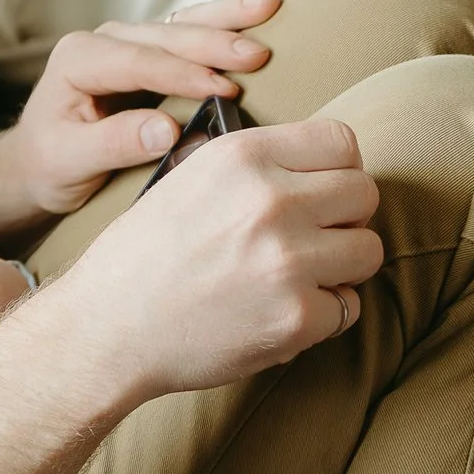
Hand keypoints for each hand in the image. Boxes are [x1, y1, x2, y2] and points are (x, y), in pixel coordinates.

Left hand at [0, 0, 284, 239]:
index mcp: (80, 58)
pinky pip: (197, 28)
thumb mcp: (69, 161)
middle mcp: (107, 39)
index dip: (182, 74)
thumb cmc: (49, 164)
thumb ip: (115, 144)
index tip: (224, 90)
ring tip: (275, 2)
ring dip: (233, 14)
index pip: (138, 62)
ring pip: (188, 22)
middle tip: (261, 52)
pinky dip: (232, 13)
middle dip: (216, 40)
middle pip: (168, 34)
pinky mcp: (156, 50)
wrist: (38, 163)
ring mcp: (134, 40)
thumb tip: (167, 131)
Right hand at [53, 116, 382, 403]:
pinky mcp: (296, 317)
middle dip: (344, 219)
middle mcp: (271, 200)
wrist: (106, 330)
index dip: (337, 171)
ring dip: (341, 268)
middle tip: (311, 241)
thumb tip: (311, 165)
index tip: (320, 194)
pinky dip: (322, 316)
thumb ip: (251, 166)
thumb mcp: (186, 180)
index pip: (341, 142)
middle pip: (365, 193)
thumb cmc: (140, 258)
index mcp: (243, 157)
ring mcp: (288, 260)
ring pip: (368, 251)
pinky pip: (348, 308)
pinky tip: (280, 314)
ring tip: (298, 279)